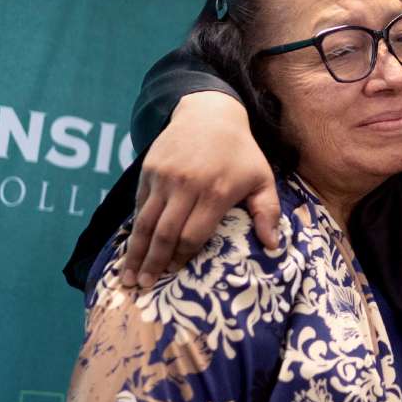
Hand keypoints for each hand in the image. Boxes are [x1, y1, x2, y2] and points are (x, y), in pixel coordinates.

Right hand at [122, 91, 279, 287]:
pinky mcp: (148, 171)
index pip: (193, 234)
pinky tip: (129, 248)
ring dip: (135, 252)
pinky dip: (133, 229)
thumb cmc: (241, 153)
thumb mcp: (262, 179)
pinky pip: (138, 205)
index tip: (174, 274)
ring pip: (145, 222)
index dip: (182, 257)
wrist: (210, 114)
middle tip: (142, 287)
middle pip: (164, 233)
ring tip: (127, 277)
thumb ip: (268, 212)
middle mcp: (187, 186)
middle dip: (153, 263)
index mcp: (216, 192)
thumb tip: (274, 247)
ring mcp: (164, 177)